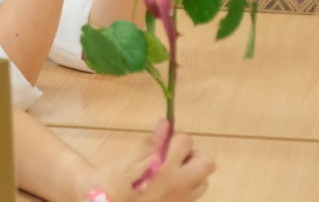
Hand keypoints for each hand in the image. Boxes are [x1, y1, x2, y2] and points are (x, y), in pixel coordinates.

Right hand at [92, 121, 212, 201]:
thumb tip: (166, 124)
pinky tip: (165, 187)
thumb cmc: (112, 185)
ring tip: (169, 172)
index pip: (186, 141)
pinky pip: (192, 196)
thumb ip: (152, 143)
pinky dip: (185, 188)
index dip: (175, 137)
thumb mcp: (129, 162)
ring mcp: (181, 200)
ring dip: (192, 173)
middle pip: (206, 163)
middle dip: (193, 155)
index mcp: (165, 168)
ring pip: (202, 182)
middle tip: (173, 155)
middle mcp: (179, 185)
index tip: (164, 141)